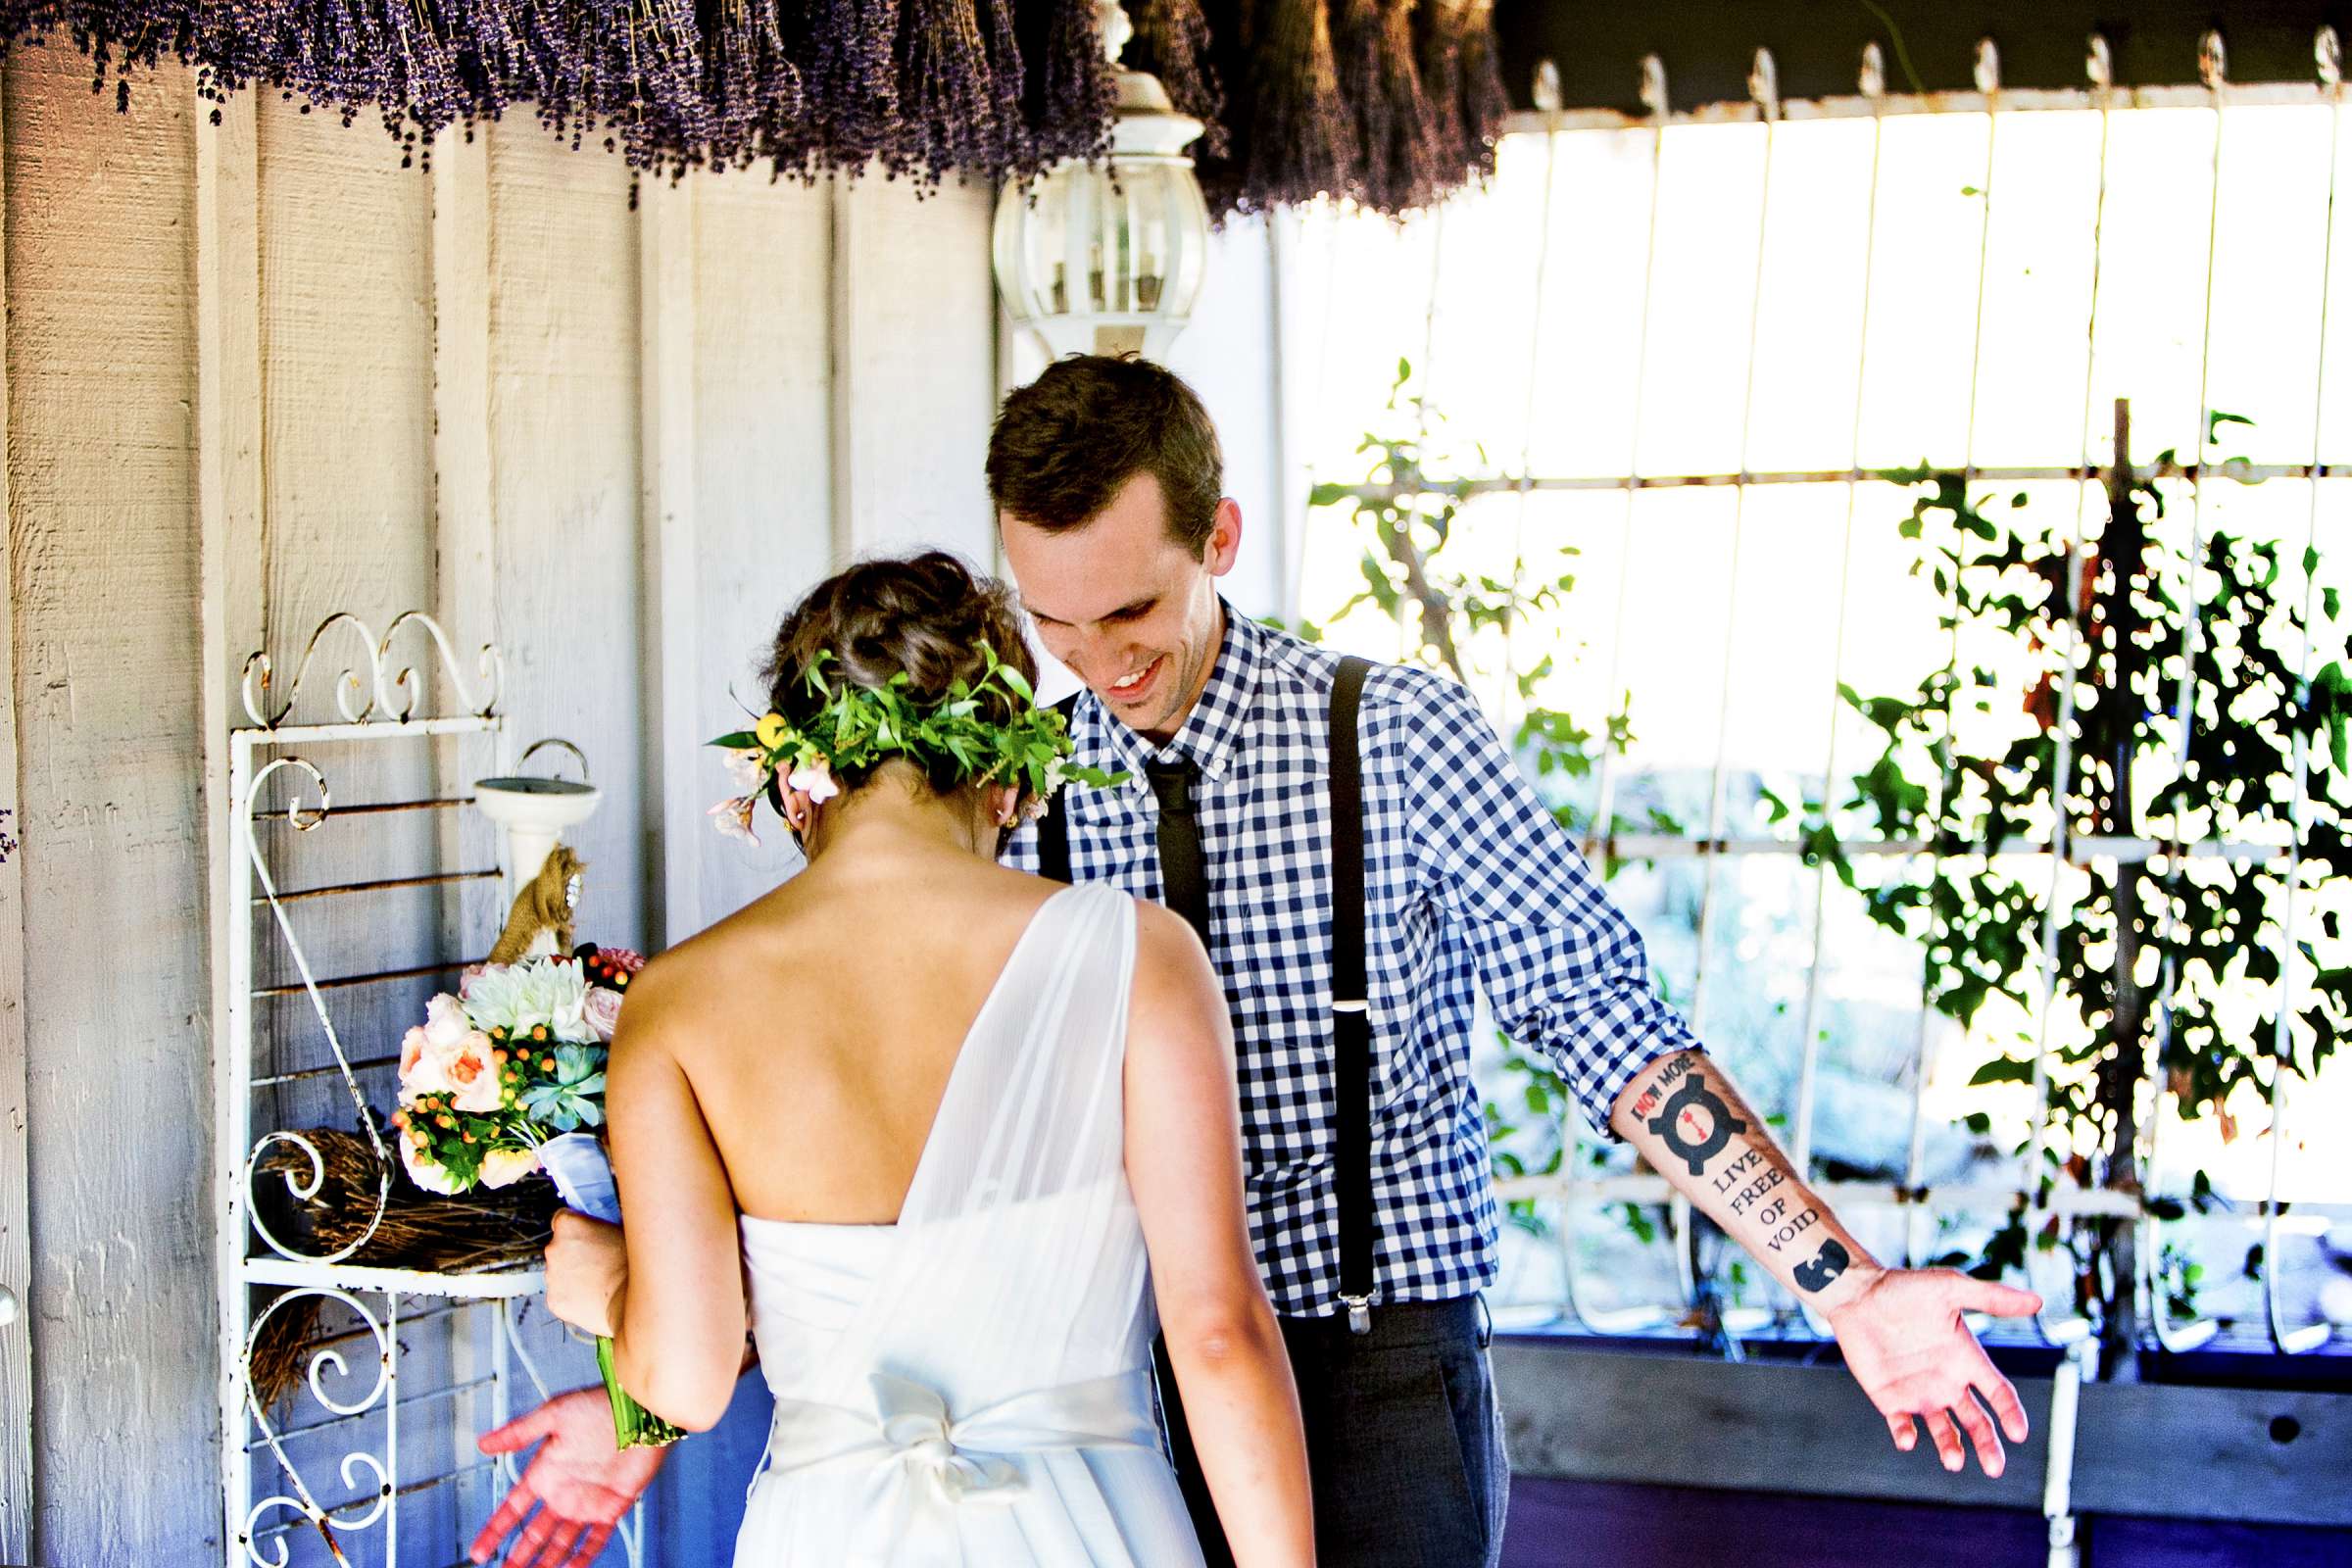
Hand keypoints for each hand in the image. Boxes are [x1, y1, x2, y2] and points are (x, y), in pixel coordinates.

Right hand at [471, 1386, 665, 1565]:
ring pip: (561, 1542)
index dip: (496, 1530)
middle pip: (535, 1532)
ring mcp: (586, 1502)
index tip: (479, 1550)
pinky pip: (595, 1541)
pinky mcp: (612, 1508)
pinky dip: (583, 1558)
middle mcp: (563, 1490)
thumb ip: (518, 1432)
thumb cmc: (601, 1404)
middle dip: (519, 1555)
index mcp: (545, 1471)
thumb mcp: (554, 1414)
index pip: (513, 1508)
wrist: (641, 1410)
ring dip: (546, 1562)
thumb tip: (484, 1442)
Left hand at [544, 1210, 627, 1338]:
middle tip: (599, 1261)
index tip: (586, 1235)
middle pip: (559, 1247)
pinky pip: (561, 1295)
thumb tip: (601, 1229)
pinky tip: (594, 1296)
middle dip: (575, 1253)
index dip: (577, 1228)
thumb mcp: (622, 1230)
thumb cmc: (633, 1264)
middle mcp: (553, 1248)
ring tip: (599, 1281)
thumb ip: (602, 1226)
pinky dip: (573, 1296)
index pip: (562, 1219)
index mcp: (568, 1225)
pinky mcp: (555, 1300)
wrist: (632, 1299)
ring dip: (573, 1275)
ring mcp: (552, 1276)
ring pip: (560, 1272)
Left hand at [1823, 1267, 2041, 1477]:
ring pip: (1944, 1430)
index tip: (2018, 1432)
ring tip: (1953, 1460)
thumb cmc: (1904, 1288)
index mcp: (1967, 1359)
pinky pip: (1902, 1425)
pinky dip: (1906, 1435)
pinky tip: (1908, 1439)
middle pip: (1977, 1422)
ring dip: (1950, 1447)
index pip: (1999, 1393)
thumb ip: (1991, 1297)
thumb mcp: (1950, 1287)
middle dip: (1987, 1445)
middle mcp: (1948, 1381)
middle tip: (1994, 1467)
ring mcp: (1920, 1392)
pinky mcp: (1890, 1398)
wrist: (1857, 1294)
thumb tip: (2038, 1300)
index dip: (2010, 1413)